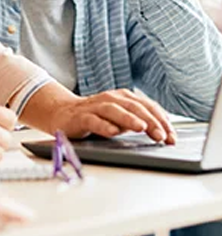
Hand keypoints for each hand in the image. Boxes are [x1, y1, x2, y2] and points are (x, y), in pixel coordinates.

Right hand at [46, 88, 175, 143]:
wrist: (62, 113)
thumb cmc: (96, 117)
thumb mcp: (121, 119)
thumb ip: (139, 122)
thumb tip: (164, 134)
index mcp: (123, 98)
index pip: (147, 106)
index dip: (161, 121)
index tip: (173, 137)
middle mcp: (110, 98)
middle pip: (133, 106)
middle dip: (150, 121)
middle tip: (163, 136)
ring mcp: (94, 107)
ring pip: (113, 109)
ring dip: (129, 118)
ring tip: (142, 128)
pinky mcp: (80, 117)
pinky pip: (92, 120)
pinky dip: (103, 125)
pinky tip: (113, 132)